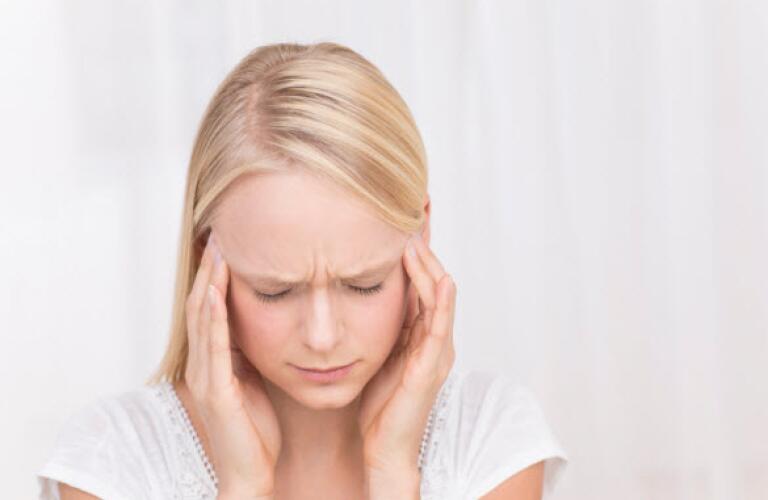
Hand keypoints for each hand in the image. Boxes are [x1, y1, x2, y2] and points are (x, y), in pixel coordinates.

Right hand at [184, 230, 281, 497]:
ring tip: (217, 251)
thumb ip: (250, 355)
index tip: (226, 244)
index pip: (210, 310)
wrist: (251, 475)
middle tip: (218, 235)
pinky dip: (214, 317)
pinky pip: (214, 348)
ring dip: (208, 284)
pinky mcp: (216, 392)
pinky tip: (217, 294)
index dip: (215, 277)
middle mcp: (204, 366)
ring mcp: (206, 378)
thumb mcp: (252, 384)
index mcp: (214, 363)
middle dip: (209, 270)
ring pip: (202, 321)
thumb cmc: (255, 433)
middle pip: (200, 306)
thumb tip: (265, 324)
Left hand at [357, 232, 456, 475]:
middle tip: (414, 219)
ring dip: (432, 267)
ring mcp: (437, 351)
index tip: (401, 224)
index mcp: (421, 334)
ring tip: (418, 239)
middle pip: (435, 283)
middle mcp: (435, 338)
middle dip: (425, 250)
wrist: (384, 445)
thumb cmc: (380, 403)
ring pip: (441, 298)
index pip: (422, 284)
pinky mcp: (432, 366)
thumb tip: (361, 293)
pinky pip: (441, 327)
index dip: (415, 254)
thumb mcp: (377, 353)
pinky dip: (444, 301)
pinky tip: (442, 279)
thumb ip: (379, 325)